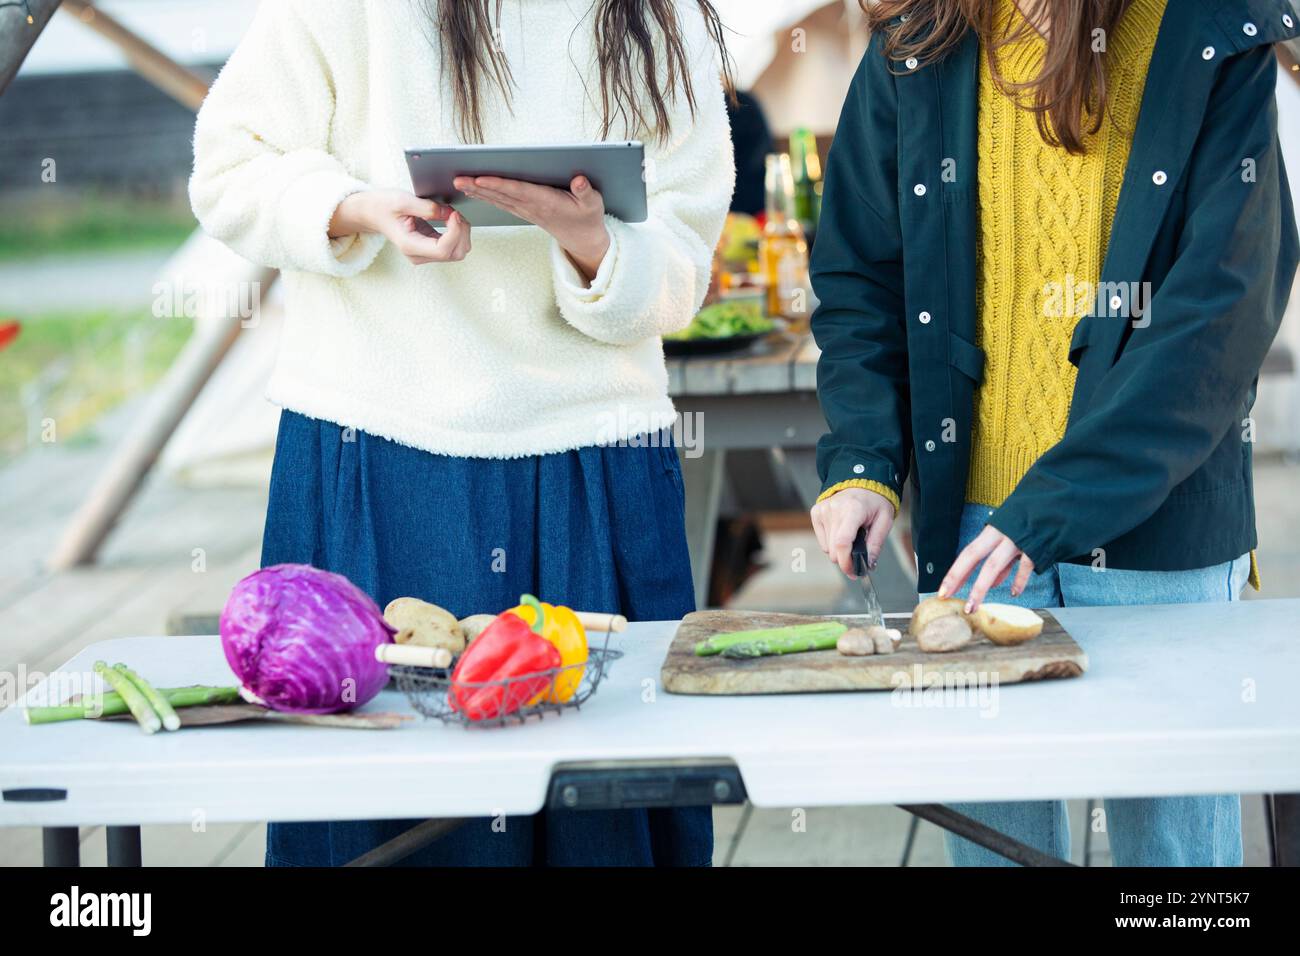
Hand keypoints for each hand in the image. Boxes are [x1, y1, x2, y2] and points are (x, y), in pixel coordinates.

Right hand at [329, 189, 470, 264]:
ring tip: (453, 215)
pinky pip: (453, 247)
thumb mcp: (403, 200)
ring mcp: (425, 255)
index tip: (454, 214)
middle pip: (455, 253)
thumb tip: (449, 214)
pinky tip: (451, 219)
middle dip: (462, 232)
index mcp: (409, 246)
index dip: (455, 232)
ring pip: (458, 252)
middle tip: (455, 213)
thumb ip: (427, 208)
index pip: (443, 250)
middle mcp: (419, 255)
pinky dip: (458, 233)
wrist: (373, 213)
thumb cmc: (384, 206)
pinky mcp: (430, 250)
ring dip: (462, 233)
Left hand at [454, 174, 608, 281]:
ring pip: (497, 199)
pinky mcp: (524, 211)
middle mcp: (532, 207)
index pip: (518, 191)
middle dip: (479, 187)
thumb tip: (579, 180)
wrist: (583, 239)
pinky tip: (472, 190)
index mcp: (546, 203)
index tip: (481, 179)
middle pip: (501, 195)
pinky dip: (485, 195)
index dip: (499, 185)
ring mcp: (526, 210)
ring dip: (477, 191)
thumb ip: (586, 192)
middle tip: (458, 179)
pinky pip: (501, 203)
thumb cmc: (587, 218)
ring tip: (458, 182)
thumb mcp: (593, 204)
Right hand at [810, 488, 893, 577]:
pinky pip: (822, 540)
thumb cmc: (874, 502)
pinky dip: (831, 542)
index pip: (842, 542)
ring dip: (839, 549)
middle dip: (846, 559)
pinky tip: (841, 531)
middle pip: (833, 549)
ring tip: (852, 537)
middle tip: (858, 557)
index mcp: (853, 509)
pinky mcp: (816, 512)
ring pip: (827, 548)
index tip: (853, 571)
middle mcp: (834, 509)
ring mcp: (823, 510)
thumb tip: (868, 565)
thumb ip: (875, 544)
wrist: (861, 481)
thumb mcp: (884, 521)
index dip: (846, 562)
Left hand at [938, 525, 1034, 611]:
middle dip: (957, 577)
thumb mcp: (1013, 536)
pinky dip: (1019, 581)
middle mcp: (1001, 534)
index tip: (943, 590)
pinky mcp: (1037, 545)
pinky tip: (1014, 592)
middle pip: (973, 555)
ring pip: (994, 564)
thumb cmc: (1032, 519)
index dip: (954, 572)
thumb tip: (993, 582)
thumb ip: (1003, 559)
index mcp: (993, 530)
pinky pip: (1025, 566)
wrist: (1057, 502)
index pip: (968, 553)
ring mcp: (1018, 539)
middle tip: (945, 596)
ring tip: (972, 607)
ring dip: (980, 587)